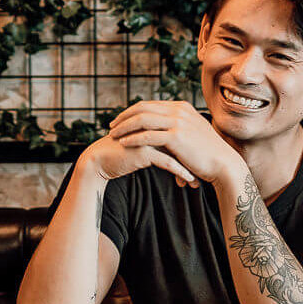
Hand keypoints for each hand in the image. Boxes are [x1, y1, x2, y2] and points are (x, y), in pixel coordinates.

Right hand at [82, 125, 199, 186]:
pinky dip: (181, 171)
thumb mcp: (141, 145)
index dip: (189, 149)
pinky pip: (168, 162)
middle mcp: (152, 126)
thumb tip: (175, 149)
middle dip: (193, 159)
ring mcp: (148, 136)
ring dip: (189, 167)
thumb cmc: (120, 154)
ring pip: (177, 152)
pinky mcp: (144, 150)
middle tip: (203, 172)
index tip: (199, 164)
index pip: (178, 134)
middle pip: (181, 141)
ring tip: (197, 182)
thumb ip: (156, 141)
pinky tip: (189, 180)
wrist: (99, 161)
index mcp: (153, 122)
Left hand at [108, 100, 244, 186]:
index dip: (132, 111)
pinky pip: (147, 135)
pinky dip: (133, 138)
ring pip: (142, 120)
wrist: (224, 165)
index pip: (150, 104)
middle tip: (111, 126)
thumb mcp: (192, 132)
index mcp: (181, 107)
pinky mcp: (176, 136)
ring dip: (124, 127)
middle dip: (124, 116)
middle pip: (142, 108)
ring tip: (113, 135)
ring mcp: (178, 122)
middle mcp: (179, 110)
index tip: (120, 120)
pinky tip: (123, 144)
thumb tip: (162, 130)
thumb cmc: (208, 153)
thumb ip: (177, 127)